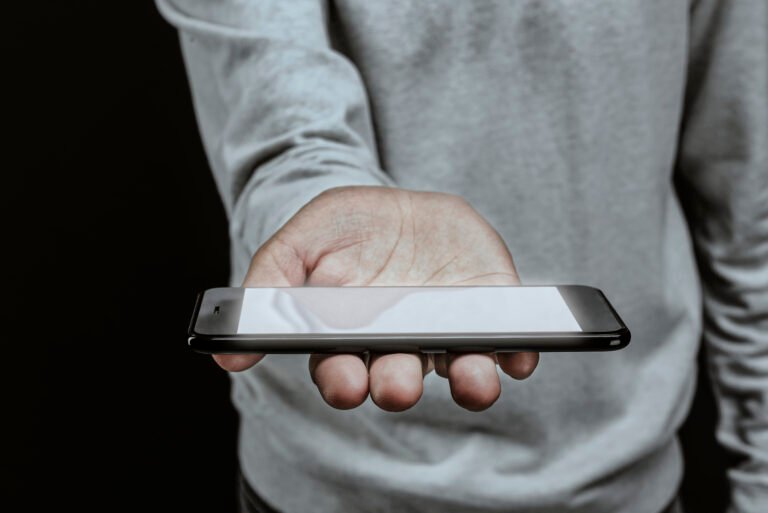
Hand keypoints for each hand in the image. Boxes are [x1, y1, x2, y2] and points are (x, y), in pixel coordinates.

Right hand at [214, 186, 538, 410]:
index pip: (341, 370)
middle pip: (400, 378)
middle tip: (396, 381)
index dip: (341, 380)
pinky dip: (517, 352)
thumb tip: (224, 356)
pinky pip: (509, 343)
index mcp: (350, 336)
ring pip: (460, 369)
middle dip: (397, 384)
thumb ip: (268, 286)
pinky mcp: (491, 311)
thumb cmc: (346, 228)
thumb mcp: (300, 240)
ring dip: (469, 380)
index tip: (344, 379)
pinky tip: (519, 351)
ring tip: (474, 376)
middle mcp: (400, 345)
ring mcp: (448, 331)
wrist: (401, 207)